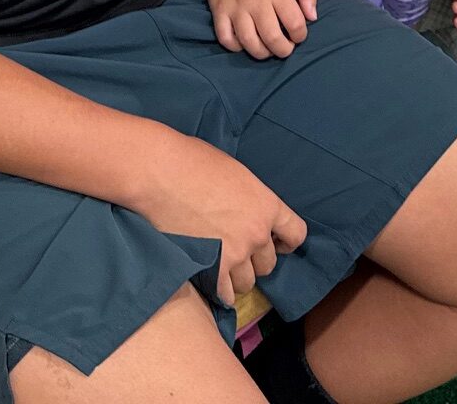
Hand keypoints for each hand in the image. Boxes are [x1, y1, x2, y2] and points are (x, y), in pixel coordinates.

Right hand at [127, 132, 307, 305]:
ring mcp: (235, 254)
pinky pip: (225, 294)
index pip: (296, 234)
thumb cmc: (193, 162)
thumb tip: (247, 210)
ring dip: (236, 277)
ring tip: (220, 266)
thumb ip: (249, 198)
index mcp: (267, 205)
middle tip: (235, 252)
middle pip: (268, 264)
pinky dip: (219, 291)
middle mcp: (257, 233)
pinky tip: (210, 281)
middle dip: (254, 260)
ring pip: (247, 282)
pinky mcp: (210, 269)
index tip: (275, 243)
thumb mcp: (235, 173)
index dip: (286, 241)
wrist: (160, 174)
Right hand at [201, 0, 320, 58]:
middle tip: (284, 47)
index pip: (295, 23)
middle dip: (283, 50)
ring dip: (262, 53)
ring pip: (249, 43)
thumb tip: (312, 18)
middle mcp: (257, 1)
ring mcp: (236, 8)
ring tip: (267, 49)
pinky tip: (244, 43)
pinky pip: (226, 39)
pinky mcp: (219, 11)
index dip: (300, 36)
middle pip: (273, 38)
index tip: (298, 35)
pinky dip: (236, 47)